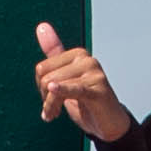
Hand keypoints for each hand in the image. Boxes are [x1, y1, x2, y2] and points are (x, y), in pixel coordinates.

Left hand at [31, 24, 130, 141]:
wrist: (109, 124)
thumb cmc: (87, 102)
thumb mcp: (67, 77)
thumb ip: (55, 53)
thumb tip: (42, 26)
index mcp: (78, 55)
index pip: (42, 68)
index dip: (41, 87)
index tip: (50, 99)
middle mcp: (86, 60)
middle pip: (46, 77)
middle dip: (45, 98)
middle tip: (53, 111)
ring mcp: (94, 73)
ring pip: (54, 86)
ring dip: (50, 107)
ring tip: (54, 115)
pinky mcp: (98, 89)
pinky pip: (73, 89)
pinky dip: (61, 91)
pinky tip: (54, 93)